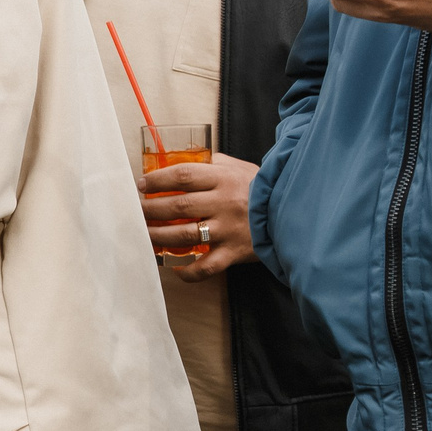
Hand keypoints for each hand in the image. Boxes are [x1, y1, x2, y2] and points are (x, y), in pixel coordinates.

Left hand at [139, 152, 258, 281]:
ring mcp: (229, 229)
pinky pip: (207, 266)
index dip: (158, 180)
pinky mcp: (235, 252)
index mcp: (224, 179)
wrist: (294, 210)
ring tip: (145, 235)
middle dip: (152, 209)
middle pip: (179, 207)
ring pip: (186, 235)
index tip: (142, 185)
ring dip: (160, 237)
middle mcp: (224, 203)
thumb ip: (213, 163)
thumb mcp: (239, 167)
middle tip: (137, 211)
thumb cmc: (262, 188)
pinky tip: (175, 269)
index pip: (183, 176)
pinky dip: (189, 271)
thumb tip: (185, 159)